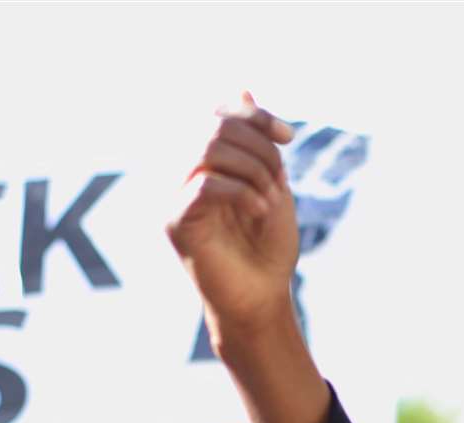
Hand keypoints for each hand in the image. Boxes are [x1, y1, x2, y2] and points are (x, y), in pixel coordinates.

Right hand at [166, 92, 299, 337]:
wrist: (263, 298)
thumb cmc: (267, 246)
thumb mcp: (271, 181)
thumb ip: (255, 139)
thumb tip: (242, 85)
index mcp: (205, 162)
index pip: (218, 112)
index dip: (255, 115)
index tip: (288, 137)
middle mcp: (182, 174)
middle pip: (213, 124)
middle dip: (258, 146)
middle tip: (280, 178)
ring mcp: (175, 197)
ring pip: (207, 148)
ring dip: (253, 169)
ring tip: (271, 197)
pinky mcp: (176, 222)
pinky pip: (205, 183)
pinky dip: (242, 191)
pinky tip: (260, 211)